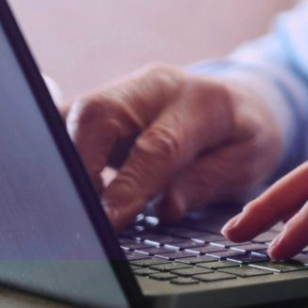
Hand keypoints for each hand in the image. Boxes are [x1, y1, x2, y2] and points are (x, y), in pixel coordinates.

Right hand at [64, 64, 283, 229]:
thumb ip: (207, 181)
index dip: (129, 186)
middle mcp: (156, 86)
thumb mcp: (247, 161)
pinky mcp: (101, 103)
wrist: (238, 103)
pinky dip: (59, 152)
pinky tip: (61, 183)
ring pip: (75, 115)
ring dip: (64, 160)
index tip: (109, 221)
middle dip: (81, 165)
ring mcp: (124, 90)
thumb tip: (166, 207)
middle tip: (80, 212)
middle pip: (100, 114)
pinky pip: (67, 121)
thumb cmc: (242, 135)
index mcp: (202, 100)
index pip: (158, 145)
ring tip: (69, 203)